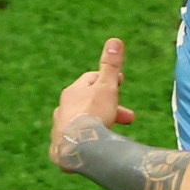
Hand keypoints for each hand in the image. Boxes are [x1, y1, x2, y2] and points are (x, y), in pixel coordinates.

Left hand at [49, 37, 135, 169]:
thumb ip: (111, 66)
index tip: (122, 82)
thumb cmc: (93, 113)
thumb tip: (114, 40)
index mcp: (73, 91)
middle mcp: (63, 108)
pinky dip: (86, 142)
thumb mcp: (107, 87)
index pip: (91, 80)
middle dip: (109, 107)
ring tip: (112, 134)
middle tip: (129, 117)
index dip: (108, 80)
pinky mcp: (60, 149)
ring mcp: (60, 128)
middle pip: (88, 104)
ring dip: (97, 124)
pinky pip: (75, 142)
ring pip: (81, 123)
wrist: (78, 147)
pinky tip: (94, 148)